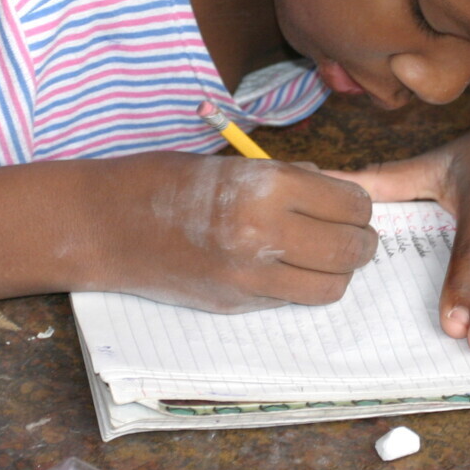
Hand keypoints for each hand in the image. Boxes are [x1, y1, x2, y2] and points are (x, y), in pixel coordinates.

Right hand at [97, 153, 376, 312]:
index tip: (354, 204)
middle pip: (350, 250)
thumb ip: (289, 179)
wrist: (107, 224)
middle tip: (356, 234)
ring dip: (338, 271)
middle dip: (362, 242)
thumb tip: (338, 194)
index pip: (350, 204)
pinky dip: (301, 286)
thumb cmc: (165, 181)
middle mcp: (264, 235)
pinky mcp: (237, 304)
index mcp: (266, 188)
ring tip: (326, 255)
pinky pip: (292, 300)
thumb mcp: (235, 165)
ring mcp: (250, 277)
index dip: (360, 205)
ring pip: (331, 287)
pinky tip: (286, 267)